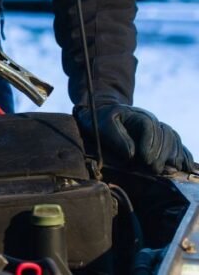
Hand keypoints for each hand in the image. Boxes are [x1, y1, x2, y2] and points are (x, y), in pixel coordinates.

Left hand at [75, 104, 194, 173]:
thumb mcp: (103, 126)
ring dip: (172, 155)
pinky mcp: (161, 139)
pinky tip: (182, 165)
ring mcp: (158, 129)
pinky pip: (177, 144)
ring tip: (165, 170)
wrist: (102, 117)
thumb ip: (116, 138)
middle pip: (165, 134)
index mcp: (137, 115)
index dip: (150, 144)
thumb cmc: (102, 121)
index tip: (145, 160)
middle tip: (154, 169)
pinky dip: (181, 154)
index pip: (149, 127)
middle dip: (161, 154)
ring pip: (174, 139)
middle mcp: (152, 121)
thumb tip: (131, 154)